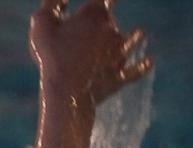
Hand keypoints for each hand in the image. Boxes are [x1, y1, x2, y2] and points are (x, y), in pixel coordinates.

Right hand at [29, 0, 152, 107]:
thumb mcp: (42, 23)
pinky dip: (143, 65)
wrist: (68, 92)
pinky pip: (137, 70)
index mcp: (95, 13)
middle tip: (109, 14)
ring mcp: (119, 54)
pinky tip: (150, 61)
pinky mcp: (120, 76)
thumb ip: (52, 3)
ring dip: (135, 36)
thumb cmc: (52, 55)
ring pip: (131, 41)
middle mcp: (112, 30)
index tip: (104, 1)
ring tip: (140, 33)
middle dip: (108, 17)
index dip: (103, 0)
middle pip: (112, 20)